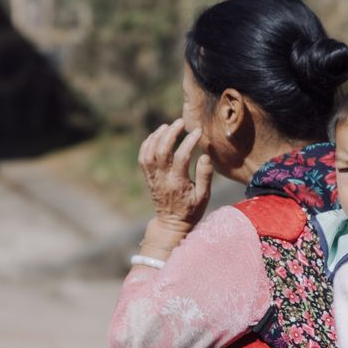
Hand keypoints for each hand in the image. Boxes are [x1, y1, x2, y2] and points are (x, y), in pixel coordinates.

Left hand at [138, 118, 213, 233]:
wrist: (171, 224)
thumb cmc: (191, 210)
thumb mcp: (204, 197)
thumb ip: (205, 176)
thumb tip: (205, 155)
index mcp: (178, 183)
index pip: (182, 157)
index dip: (189, 141)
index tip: (198, 131)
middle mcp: (163, 178)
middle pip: (162, 150)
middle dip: (171, 133)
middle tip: (180, 123)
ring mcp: (153, 177)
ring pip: (149, 152)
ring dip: (157, 136)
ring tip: (167, 126)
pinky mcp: (148, 177)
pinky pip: (143, 157)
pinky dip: (147, 144)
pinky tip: (156, 135)